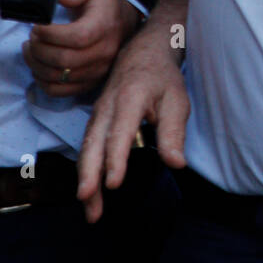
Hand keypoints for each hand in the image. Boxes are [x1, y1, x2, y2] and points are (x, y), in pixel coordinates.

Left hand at [21, 0, 139, 97]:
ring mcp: (97, 70)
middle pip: (65, 60)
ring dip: (37, 65)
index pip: (76, 37)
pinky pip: (61, 91)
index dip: (51, 34)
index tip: (37, 27)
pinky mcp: (89, 82)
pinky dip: (43, 82)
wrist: (121, 22)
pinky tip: (38, 66)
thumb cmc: (102, 4)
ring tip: (30, 49)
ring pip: (60, 77)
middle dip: (40, 49)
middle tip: (31, 38)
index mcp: (103, 26)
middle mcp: (104, 52)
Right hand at [77, 0, 189, 222]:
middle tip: (88, 202)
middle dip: (89, 174)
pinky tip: (89, 193)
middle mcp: (107, 106)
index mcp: (130, 98)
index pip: (120, 132)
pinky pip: (87, 147)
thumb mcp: (176, 99)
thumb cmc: (162, 77)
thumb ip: (173, 131)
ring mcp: (98, 113)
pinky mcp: (95, 120)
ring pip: (86, 148)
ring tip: (90, 211)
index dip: (115, 158)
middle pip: (94, 143)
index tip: (113, 184)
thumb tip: (176, 163)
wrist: (144, 50)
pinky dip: (85, 170)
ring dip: (85, 179)